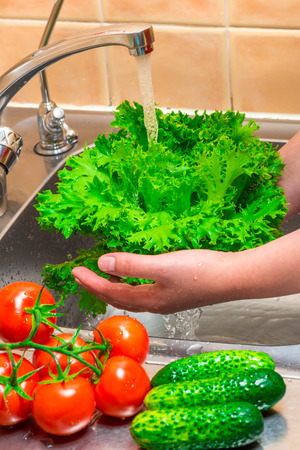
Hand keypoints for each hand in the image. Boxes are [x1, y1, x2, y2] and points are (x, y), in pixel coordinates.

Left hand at [71, 250, 234, 313]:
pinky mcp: (176, 293)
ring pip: (130, 296)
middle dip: (97, 287)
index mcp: (148, 299)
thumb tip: (103, 264)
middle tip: (82, 277)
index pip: (111, 292)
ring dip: (113, 287)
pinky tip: (133, 275)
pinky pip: (142, 291)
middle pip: (118, 297)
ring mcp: (166, 299)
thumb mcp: (161, 266)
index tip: (75, 273)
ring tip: (102, 276)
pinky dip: (130, 284)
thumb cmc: (199, 271)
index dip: (91, 282)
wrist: (233, 278)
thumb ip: (132, 265)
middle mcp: (154, 303)